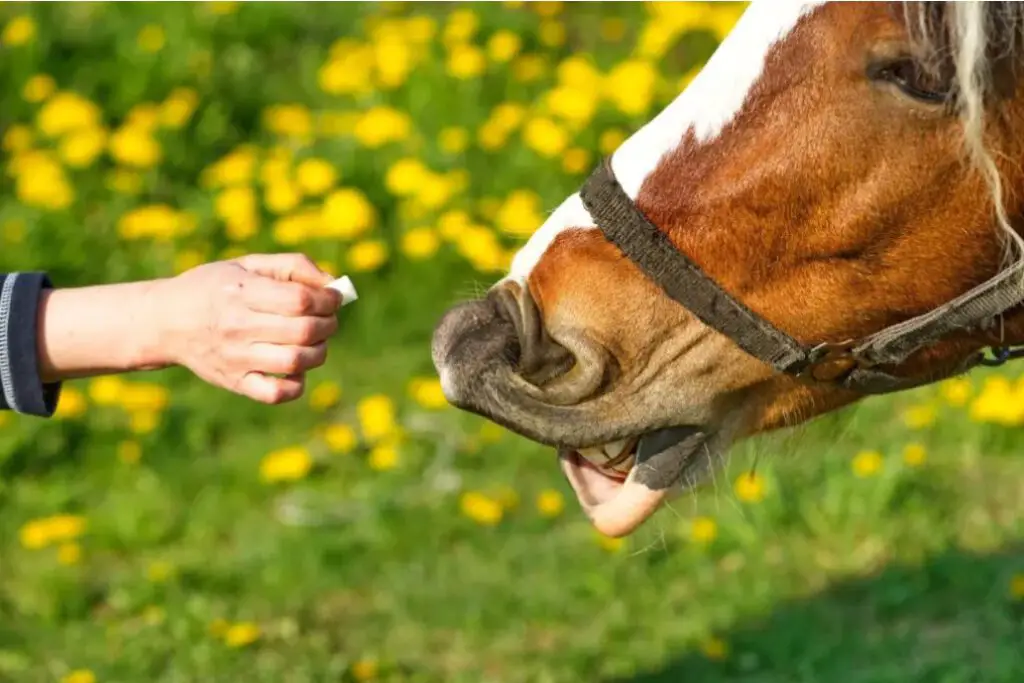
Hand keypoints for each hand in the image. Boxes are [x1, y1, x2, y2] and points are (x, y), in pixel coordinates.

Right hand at [156, 253, 342, 403]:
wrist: (165, 322)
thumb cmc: (215, 288)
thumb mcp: (247, 264)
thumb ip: (292, 266)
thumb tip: (332, 284)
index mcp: (241, 292)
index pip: (301, 300)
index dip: (327, 299)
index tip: (333, 298)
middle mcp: (237, 326)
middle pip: (304, 330)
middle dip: (329, 324)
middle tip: (328, 319)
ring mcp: (236, 358)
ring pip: (296, 361)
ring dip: (319, 351)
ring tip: (316, 342)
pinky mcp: (235, 382)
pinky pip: (277, 394)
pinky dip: (297, 384)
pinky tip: (296, 368)